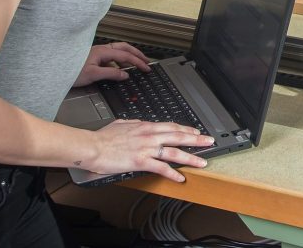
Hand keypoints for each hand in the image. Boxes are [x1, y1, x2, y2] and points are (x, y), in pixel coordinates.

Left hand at [72, 42, 150, 87]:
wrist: (56, 70)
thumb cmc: (72, 72)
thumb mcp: (93, 75)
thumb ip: (111, 74)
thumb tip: (126, 74)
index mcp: (103, 52)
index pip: (125, 56)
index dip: (137, 62)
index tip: (146, 68)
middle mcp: (102, 49)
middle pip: (124, 48)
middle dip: (137, 54)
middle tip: (146, 61)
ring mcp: (98, 52)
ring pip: (119, 50)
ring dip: (130, 55)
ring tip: (137, 63)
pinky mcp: (95, 57)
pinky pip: (112, 56)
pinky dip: (121, 60)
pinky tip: (121, 68)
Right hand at [85, 119, 214, 182]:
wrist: (92, 146)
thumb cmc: (103, 137)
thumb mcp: (123, 124)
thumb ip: (134, 124)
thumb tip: (138, 124)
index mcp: (146, 126)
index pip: (172, 126)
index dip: (186, 129)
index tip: (196, 132)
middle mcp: (150, 136)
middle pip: (179, 136)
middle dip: (197, 139)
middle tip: (209, 141)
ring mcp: (147, 148)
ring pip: (174, 152)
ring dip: (191, 157)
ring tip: (202, 161)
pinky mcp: (141, 161)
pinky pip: (161, 168)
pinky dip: (172, 173)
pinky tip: (180, 177)